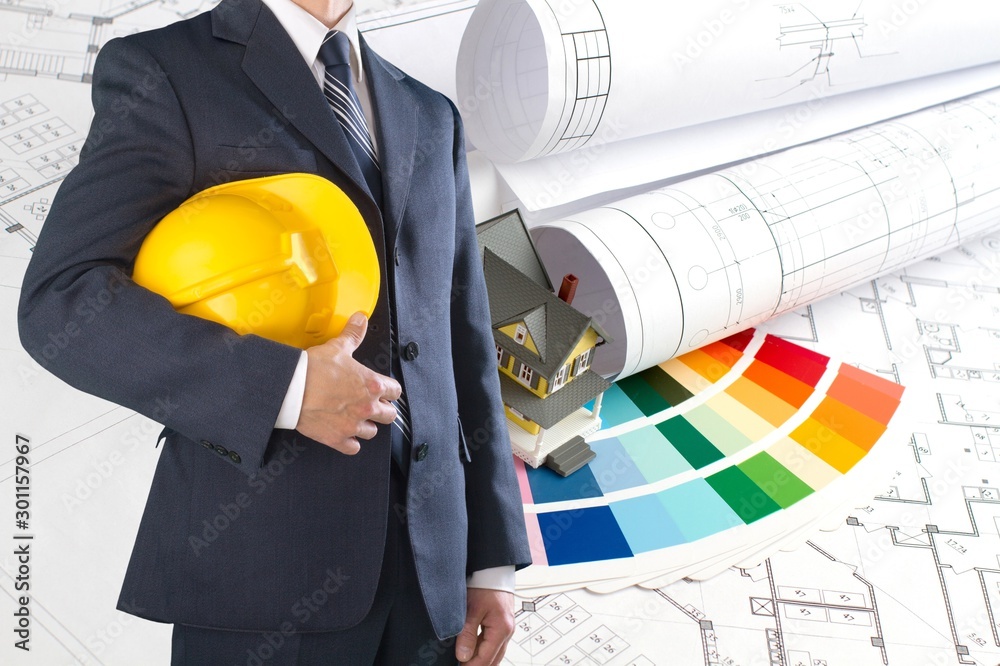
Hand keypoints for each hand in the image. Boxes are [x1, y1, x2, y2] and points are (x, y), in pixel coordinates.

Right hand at [295, 312, 400, 453]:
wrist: (290, 388)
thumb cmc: (313, 368)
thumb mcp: (337, 347)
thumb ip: (353, 334)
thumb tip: (360, 318)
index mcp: (372, 385)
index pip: (395, 392)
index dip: (389, 390)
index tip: (383, 390)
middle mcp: (366, 407)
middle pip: (389, 415)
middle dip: (381, 409)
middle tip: (370, 404)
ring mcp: (353, 425)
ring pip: (372, 432)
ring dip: (366, 425)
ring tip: (356, 417)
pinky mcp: (337, 438)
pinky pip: (353, 447)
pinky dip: (350, 442)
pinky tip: (345, 433)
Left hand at [455, 588, 514, 664]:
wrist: (493, 569)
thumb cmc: (484, 584)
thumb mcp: (471, 609)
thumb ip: (467, 634)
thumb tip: (463, 656)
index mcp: (501, 629)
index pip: (485, 659)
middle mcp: (507, 631)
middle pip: (493, 660)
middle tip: (460, 665)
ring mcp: (506, 628)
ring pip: (494, 653)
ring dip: (480, 659)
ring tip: (464, 660)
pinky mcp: (502, 624)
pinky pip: (494, 644)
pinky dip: (483, 650)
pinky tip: (471, 650)